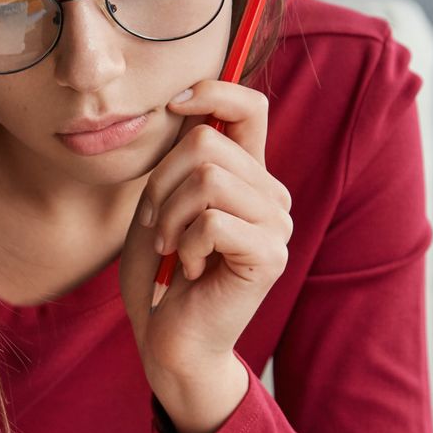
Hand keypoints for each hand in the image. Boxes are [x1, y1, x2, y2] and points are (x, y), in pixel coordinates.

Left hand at [119, 78, 292, 379]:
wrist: (169, 340)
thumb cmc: (161, 275)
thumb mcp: (159, 205)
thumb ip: (178, 161)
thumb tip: (186, 105)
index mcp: (246, 176)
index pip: (251, 108)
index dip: (214, 92)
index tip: (174, 104)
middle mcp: (269, 194)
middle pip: (206, 143)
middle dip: (160, 183)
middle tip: (157, 226)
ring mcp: (275, 224)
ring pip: (207, 180)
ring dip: (170, 217)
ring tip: (174, 249)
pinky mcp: (270, 254)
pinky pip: (213, 222)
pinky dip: (186, 246)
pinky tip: (192, 271)